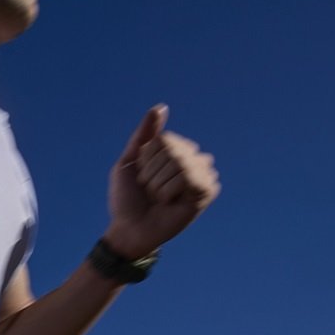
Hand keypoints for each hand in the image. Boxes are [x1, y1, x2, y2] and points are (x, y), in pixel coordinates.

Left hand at [105, 106, 219, 258]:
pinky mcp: (207, 191)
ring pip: (182, 163)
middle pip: (174, 149)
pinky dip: (172, 192)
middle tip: (149, 191)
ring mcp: (201, 174)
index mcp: (174, 149)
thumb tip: (160, 107)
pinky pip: (191, 179)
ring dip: (160, 185)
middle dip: (152, 173)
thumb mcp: (129, 162)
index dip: (146, 159)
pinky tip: (172, 203)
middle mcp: (190, 158)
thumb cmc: (127, 198)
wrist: (129, 228)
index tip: (141, 176)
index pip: (165, 139)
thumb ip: (144, 135)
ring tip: (159, 198)